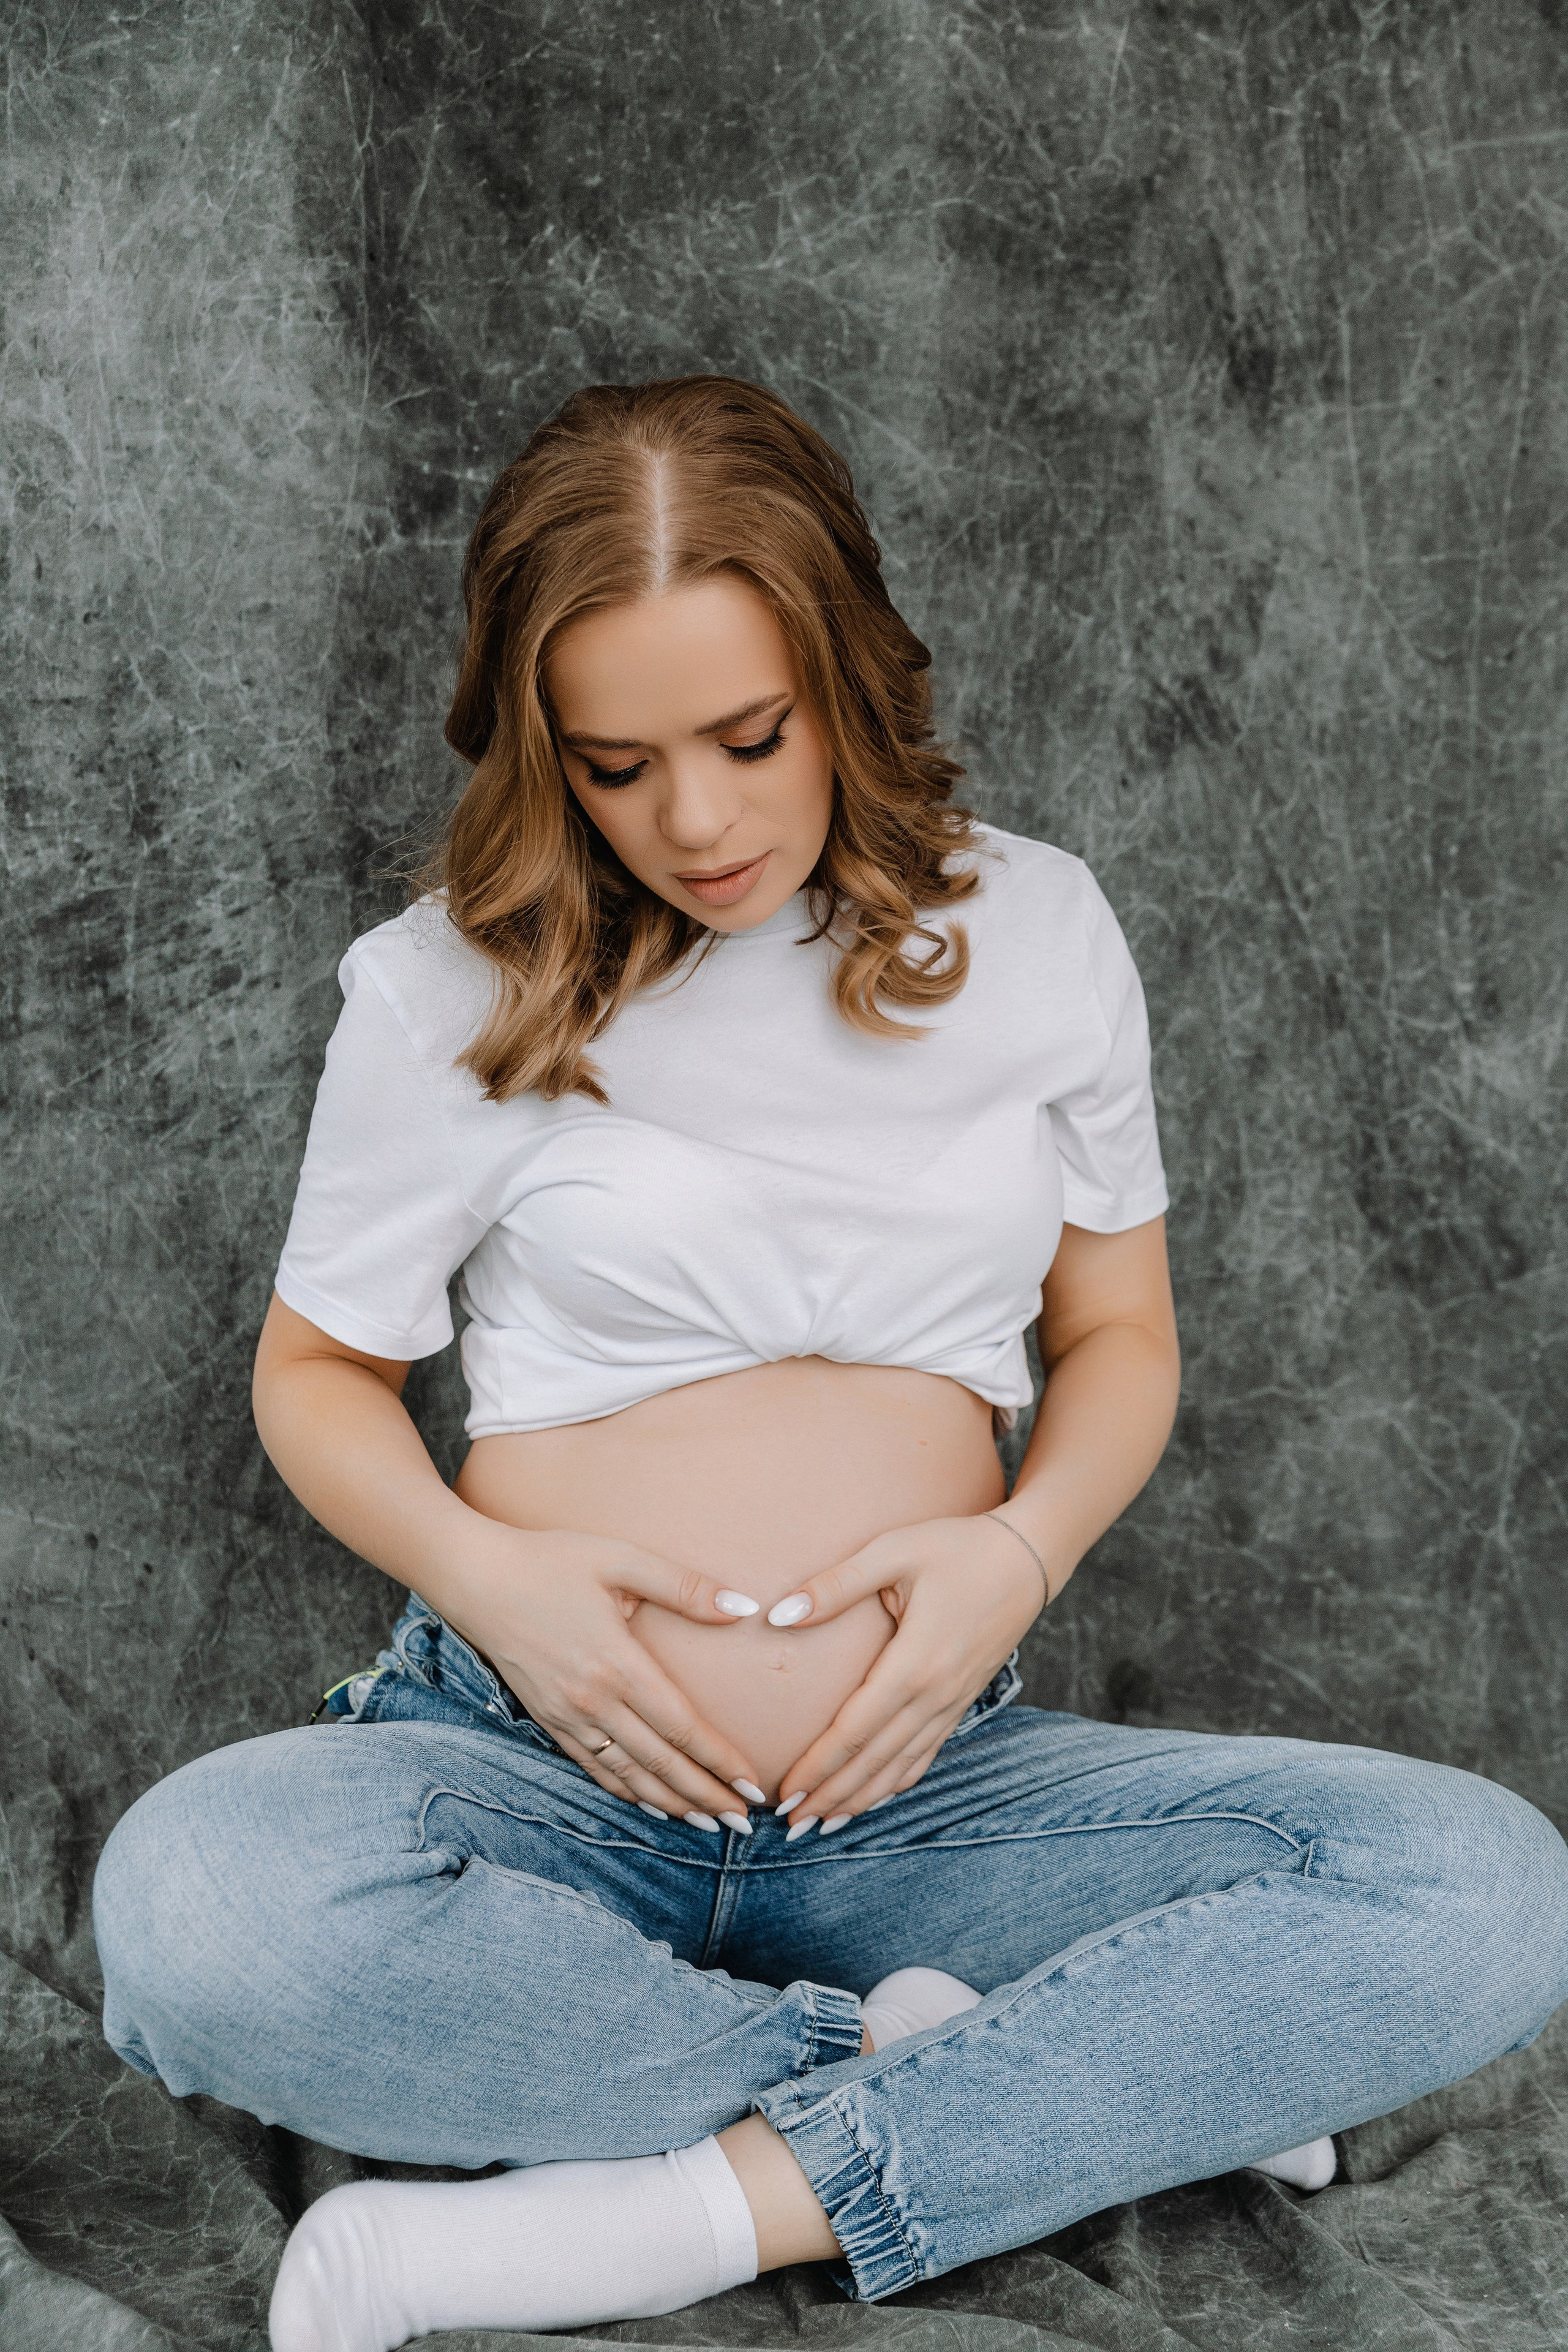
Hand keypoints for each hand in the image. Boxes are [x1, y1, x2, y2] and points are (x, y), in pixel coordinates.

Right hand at [444, 1526, 767, 1824]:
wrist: (476, 1577)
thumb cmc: (550, 1561)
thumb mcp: (620, 1559)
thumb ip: (683, 1586)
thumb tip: (741, 1607)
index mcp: (618, 1663)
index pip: (682, 1726)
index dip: (720, 1760)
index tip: (753, 1785)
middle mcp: (593, 1700)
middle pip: (660, 1762)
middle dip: (706, 1796)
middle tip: (744, 1823)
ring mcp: (567, 1715)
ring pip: (628, 1774)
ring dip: (671, 1803)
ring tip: (708, 1826)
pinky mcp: (547, 1719)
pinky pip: (593, 1767)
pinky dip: (625, 1791)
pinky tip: (649, 1804)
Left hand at [771, 1515, 1045, 1826]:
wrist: (1028, 1558)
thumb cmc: (957, 1547)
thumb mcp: (893, 1551)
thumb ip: (837, 1584)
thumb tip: (780, 1614)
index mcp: (914, 1663)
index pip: (854, 1731)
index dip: (817, 1766)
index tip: (784, 1792)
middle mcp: (935, 1695)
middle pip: (875, 1761)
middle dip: (831, 1796)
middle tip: (789, 1825)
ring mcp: (952, 1702)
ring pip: (902, 1767)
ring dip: (861, 1798)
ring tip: (823, 1824)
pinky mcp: (962, 1701)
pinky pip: (926, 1754)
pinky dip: (897, 1782)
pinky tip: (875, 1795)